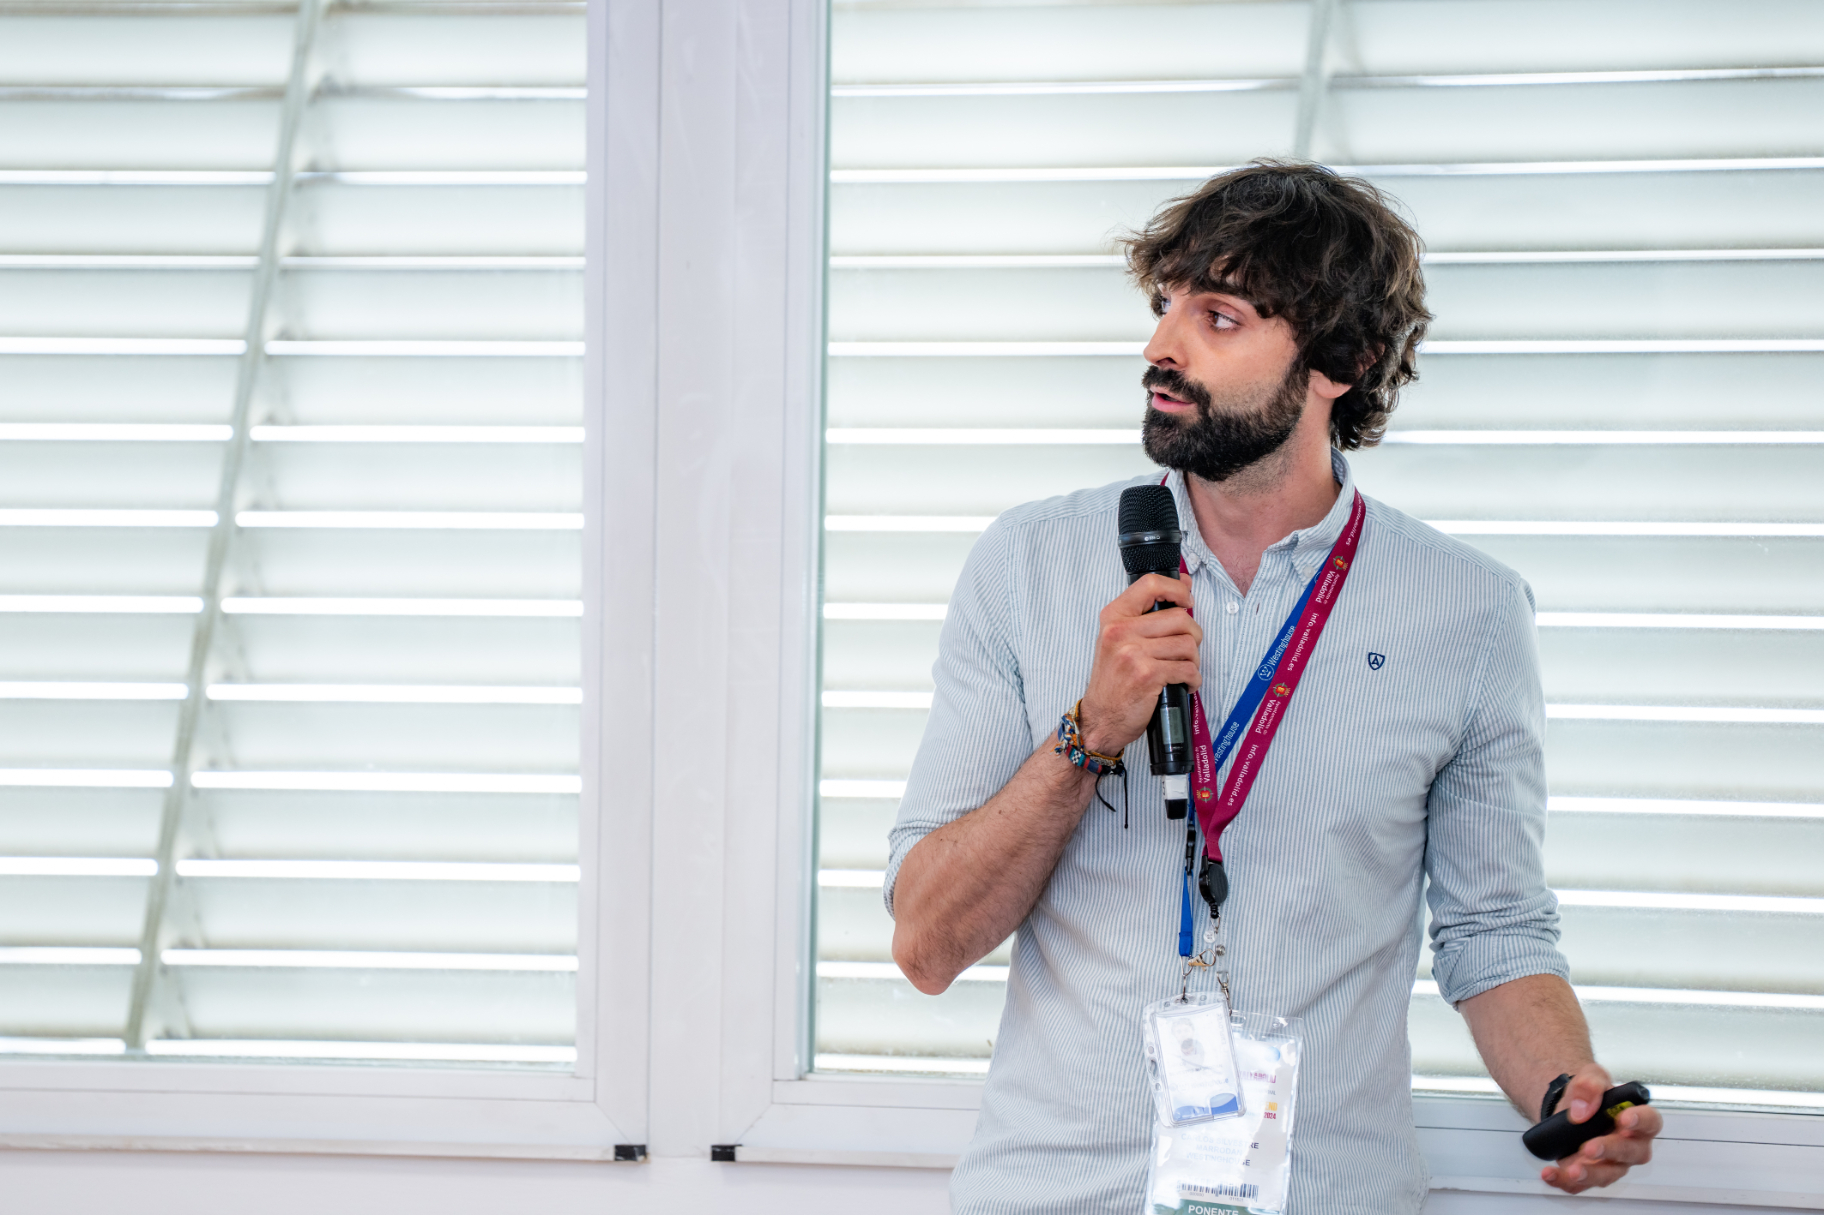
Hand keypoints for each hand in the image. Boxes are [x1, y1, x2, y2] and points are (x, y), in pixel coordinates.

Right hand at [1078, 573, 1201, 755]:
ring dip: (1194, 660)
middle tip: (1186, 649)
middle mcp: (1120, 631)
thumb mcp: (1118, 639)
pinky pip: (1187, 669)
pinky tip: (1184, 684)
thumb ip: (1146, 614)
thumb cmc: (1113, 679)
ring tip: (1183, 669)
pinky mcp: (1147, 675)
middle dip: (1193, 635)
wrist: (1100, 717)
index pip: (1151, 584)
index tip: (1186, 599)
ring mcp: (1133, 653)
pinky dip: (1193, 679)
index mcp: (1114, 616)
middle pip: (1179, 618)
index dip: (1177, 588)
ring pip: (1188, 644)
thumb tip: (1184, 586)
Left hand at [1540, 1065, 1661, 1193]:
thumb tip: (1582, 1109)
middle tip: (1590, 1147)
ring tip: (1572, 1169)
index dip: (1640, 1121)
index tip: (1624, 1118)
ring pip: (1608, 1174)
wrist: (1568, 1110)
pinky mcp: (1590, 1174)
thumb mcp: (1590, 1077)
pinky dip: (1563, 1181)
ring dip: (1590, 1174)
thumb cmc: (1590, 1096)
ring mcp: (1611, 1163)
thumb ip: (1590, 1084)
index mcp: (1637, 1119)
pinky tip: (1550, 1173)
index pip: (1650, 1121)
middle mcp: (1630, 1146)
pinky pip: (1580, 1184)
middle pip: (1631, 1153)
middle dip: (1610, 1150)